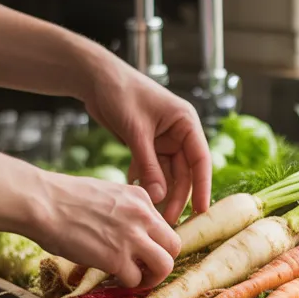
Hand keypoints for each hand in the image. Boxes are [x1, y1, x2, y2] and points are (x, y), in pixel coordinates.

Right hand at [32, 171, 181, 287]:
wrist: (42, 202)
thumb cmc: (63, 198)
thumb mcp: (107, 194)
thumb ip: (125, 211)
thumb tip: (126, 232)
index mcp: (141, 197)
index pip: (164, 225)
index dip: (153, 242)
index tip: (140, 251)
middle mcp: (143, 216)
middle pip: (174, 245)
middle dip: (162, 260)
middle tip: (146, 269)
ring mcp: (132, 237)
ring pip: (165, 265)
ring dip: (152, 277)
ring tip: (137, 280)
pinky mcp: (116, 258)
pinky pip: (135, 279)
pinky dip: (126, 285)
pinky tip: (113, 281)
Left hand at [83, 56, 211, 225]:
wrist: (96, 77)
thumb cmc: (121, 93)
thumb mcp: (136, 132)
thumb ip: (149, 165)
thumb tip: (160, 197)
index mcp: (186, 123)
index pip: (200, 160)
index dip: (203, 187)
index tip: (202, 211)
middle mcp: (179, 132)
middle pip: (184, 171)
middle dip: (177, 195)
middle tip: (169, 220)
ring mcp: (163, 139)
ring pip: (167, 173)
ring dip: (160, 191)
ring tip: (151, 213)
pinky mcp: (147, 143)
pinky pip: (150, 168)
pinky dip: (143, 180)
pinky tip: (134, 193)